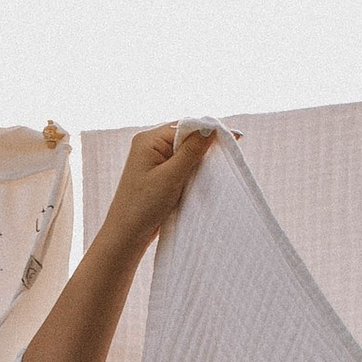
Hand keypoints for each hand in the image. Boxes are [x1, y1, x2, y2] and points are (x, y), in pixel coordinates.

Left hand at [101, 120, 219, 246]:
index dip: (208, 130)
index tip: (234, 137)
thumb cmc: (143, 206)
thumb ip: (191, 151)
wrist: (127, 236)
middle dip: (206, 144)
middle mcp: (150, 146)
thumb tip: (210, 127)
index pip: (184, 126)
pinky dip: (194, 170)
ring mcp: (154, 161)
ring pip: (185, 152)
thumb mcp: (171, 176)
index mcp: (148, 140)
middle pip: (186, 137)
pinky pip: (181, 165)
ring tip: (220, 164)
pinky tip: (205, 175)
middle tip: (231, 150)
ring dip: (201, 159)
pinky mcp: (159, 175)